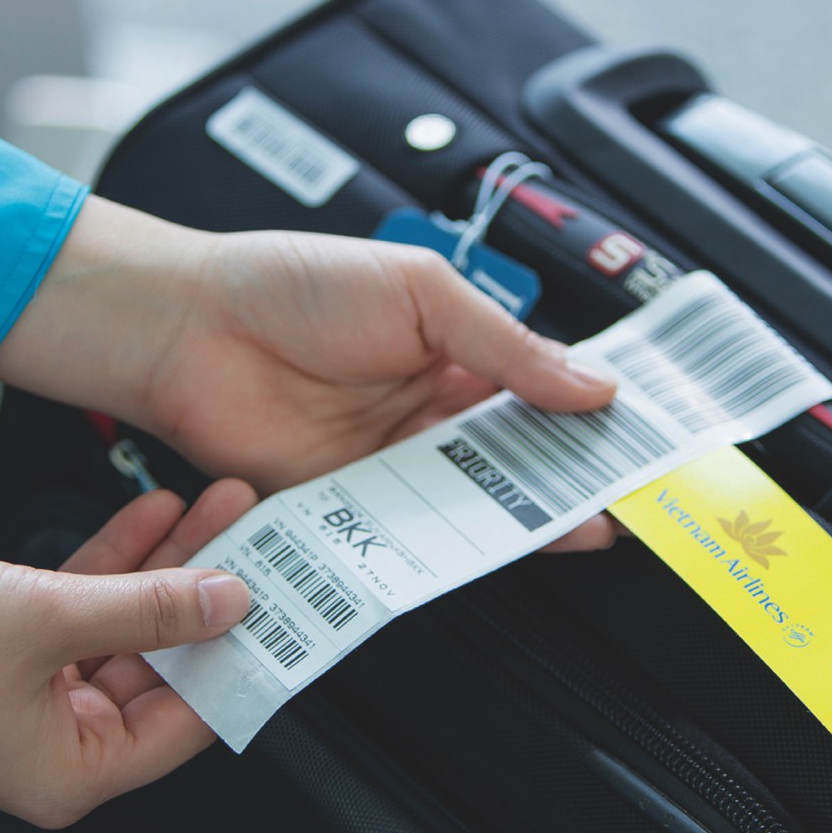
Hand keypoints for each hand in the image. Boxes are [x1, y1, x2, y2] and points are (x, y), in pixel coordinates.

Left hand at [0, 198, 621, 549]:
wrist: (187, 328)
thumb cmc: (291, 285)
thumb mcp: (420, 292)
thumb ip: (506, 346)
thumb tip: (592, 383)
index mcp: (454, 347)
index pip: (541, 388)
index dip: (590, 414)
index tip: (644, 437)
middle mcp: (428, 411)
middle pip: (516, 455)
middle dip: (572, 474)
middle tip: (631, 492)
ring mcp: (389, 461)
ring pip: (473, 500)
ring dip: (526, 514)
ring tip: (587, 525)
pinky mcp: (348, 505)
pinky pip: (410, 533)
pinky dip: (451, 544)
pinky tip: (494, 548)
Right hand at [0, 480, 258, 826]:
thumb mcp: (45, 617)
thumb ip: (146, 608)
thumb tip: (227, 602)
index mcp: (71, 774)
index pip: (187, 721)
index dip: (237, 658)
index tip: (283, 607)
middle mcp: (54, 746)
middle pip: (161, 669)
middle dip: (205, 597)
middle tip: (256, 538)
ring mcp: (28, 698)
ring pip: (125, 628)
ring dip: (166, 569)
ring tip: (220, 508)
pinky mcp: (4, 650)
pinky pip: (81, 609)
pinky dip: (114, 564)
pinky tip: (154, 515)